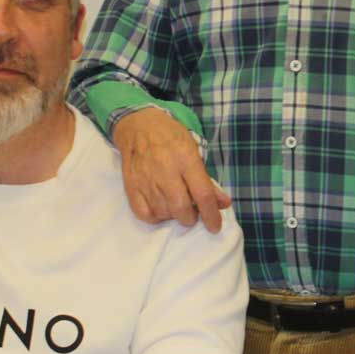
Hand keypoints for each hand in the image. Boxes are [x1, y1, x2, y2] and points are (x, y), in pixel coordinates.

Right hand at [113, 107, 230, 231]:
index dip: (211, 214)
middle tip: (192, 213)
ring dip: (174, 216)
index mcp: (186, 158)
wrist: (139, 126)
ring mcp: (145, 179)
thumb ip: (207, 180)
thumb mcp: (195, 151)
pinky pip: (144, 214)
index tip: (215, 227)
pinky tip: (161, 208)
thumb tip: (223, 204)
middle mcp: (165, 169)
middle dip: (191, 218)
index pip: (202, 193)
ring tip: (176, 205)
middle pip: (181, 208)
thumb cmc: (171, 138)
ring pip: (163, 213)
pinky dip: (156, 217)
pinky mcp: (131, 186)